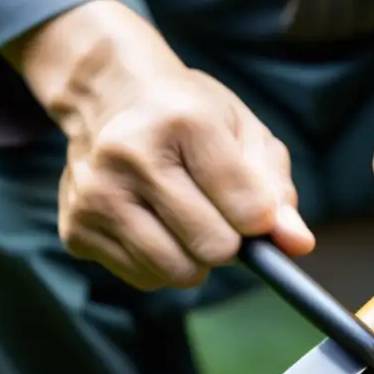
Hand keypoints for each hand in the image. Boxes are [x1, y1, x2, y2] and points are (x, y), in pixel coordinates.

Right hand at [7, 1, 313, 290]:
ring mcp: (95, 194)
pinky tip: (151, 224)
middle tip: (216, 216)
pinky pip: (143, 278)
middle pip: (212, 248)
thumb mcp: (244, 133)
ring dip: (194, 260)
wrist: (108, 95)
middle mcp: (129, 154)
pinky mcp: (75, 228)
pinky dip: (159, 263)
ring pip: (175, 272)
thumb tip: (299, 244)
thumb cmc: (188, 117)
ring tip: (184, 221)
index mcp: (182, 120)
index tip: (252, 211)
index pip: (246, 208)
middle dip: (228, 243)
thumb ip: (276, 191)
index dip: (260, 221)